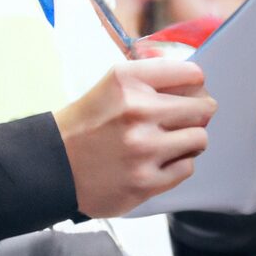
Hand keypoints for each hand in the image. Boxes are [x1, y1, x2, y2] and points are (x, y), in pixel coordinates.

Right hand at [54, 59, 216, 217]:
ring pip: (199, 138)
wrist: (52, 166)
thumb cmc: (87, 125)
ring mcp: (143, 148)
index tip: (187, 94)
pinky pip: (187, 167)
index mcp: (128, 81)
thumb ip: (154, 79)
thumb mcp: (113, 85)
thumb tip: (199, 85)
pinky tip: (158, 162)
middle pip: (203, 107)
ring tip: (170, 143)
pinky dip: (177, 165)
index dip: (195, 85)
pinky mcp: (146, 181)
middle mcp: (137, 111)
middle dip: (197, 114)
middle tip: (182, 121)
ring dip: (189, 141)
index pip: (191, 74)